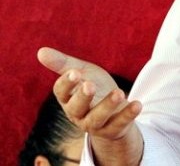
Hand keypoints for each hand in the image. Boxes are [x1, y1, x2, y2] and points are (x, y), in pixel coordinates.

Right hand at [37, 47, 143, 164]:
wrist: (114, 111)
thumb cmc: (95, 88)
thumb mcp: (83, 73)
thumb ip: (64, 64)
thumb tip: (40, 51)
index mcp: (68, 98)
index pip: (61, 92)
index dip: (66, 83)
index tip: (75, 73)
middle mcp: (78, 113)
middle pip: (76, 108)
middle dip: (83, 97)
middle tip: (89, 85)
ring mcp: (95, 124)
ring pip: (97, 118)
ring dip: (107, 106)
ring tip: (119, 93)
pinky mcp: (113, 129)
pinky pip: (119, 124)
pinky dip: (128, 114)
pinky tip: (137, 104)